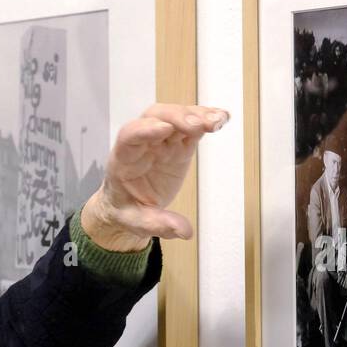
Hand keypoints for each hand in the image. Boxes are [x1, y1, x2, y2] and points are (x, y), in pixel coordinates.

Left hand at [80, 103, 228, 251]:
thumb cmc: (126, 208)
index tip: (164, 128)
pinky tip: (222, 119)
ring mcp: (161, 141)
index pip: (130, 136)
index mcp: (124, 160)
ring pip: (176, 116)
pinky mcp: (178, 144)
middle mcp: (142, 144)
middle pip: (155, 116)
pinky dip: (206, 120)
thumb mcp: (135, 222)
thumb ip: (157, 224)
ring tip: (217, 122)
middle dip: (177, 117)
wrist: (127, 204)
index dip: (145, 129)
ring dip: (196, 115)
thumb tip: (184, 231)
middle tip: (198, 125)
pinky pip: (192, 126)